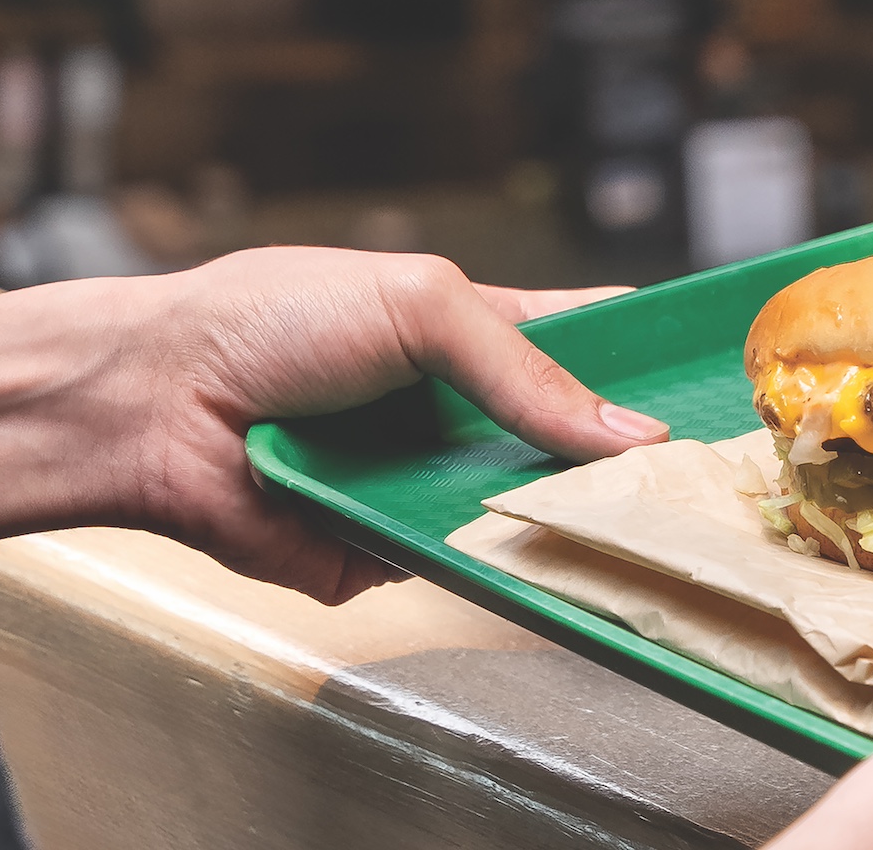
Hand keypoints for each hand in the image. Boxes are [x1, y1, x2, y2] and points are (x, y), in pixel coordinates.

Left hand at [0, 247, 667, 602]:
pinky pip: (460, 568)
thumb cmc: (269, 319)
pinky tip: (538, 559)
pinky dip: (490, 564)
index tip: (721, 379)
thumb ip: (525, 367)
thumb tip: (627, 432)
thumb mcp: (421, 306)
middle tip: (705, 471)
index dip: (648, 361)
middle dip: (625, 458)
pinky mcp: (386, 553)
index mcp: (476, 333)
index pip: (586, 345)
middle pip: (570, 443)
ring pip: (525, 514)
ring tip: (637, 517)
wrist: (151, 404)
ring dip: (565, 517)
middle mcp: (458, 414)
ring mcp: (426, 486)